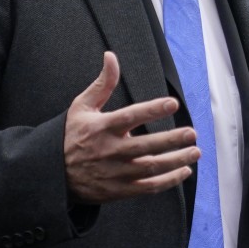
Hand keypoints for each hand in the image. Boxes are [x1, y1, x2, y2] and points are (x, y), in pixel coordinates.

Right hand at [64, 51, 199, 203]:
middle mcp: (109, 151)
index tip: (173, 103)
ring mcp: (115, 172)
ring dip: (176, 161)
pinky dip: (168, 181)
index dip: (152, 110)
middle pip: (145, 146)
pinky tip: (183, 171)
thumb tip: (111, 57)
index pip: (130, 116)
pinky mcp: (118, 190)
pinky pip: (147, 187)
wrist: (53, 174)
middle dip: (171, 140)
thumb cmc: (71, 136)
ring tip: (195, 152)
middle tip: (192, 133)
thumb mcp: (81, 107)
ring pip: (150, 168)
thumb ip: (102, 83)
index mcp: (101, 127)